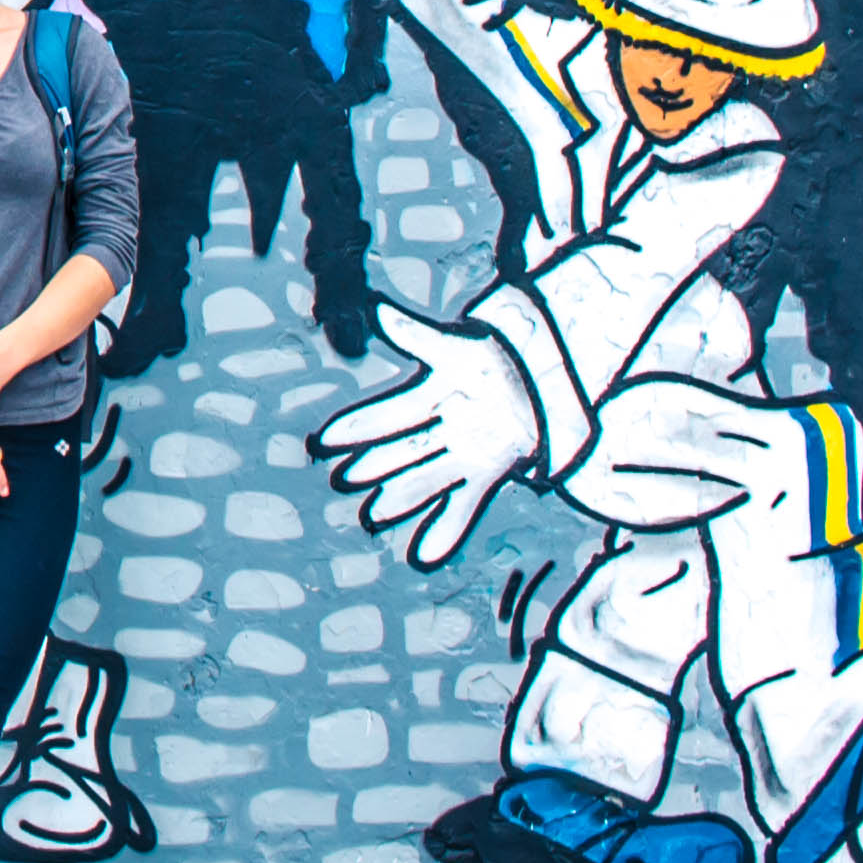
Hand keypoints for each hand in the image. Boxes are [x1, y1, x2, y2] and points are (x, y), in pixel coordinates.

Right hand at [312, 308, 545, 566]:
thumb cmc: (491, 356)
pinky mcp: (488, 473)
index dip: (355, 428)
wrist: (539, 377)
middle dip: (374, 467)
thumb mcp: (454, 345)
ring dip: (401, 499)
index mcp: (429, 395)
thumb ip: (413, 333)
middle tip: (342, 482)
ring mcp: (464, 453)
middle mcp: (441, 429)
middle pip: (402, 451)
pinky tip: (423, 554)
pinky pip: (464, 505)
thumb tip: (374, 309)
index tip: (323, 441)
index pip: (385, 415)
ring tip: (372, 516)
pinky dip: (446, 530)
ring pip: (426, 480)